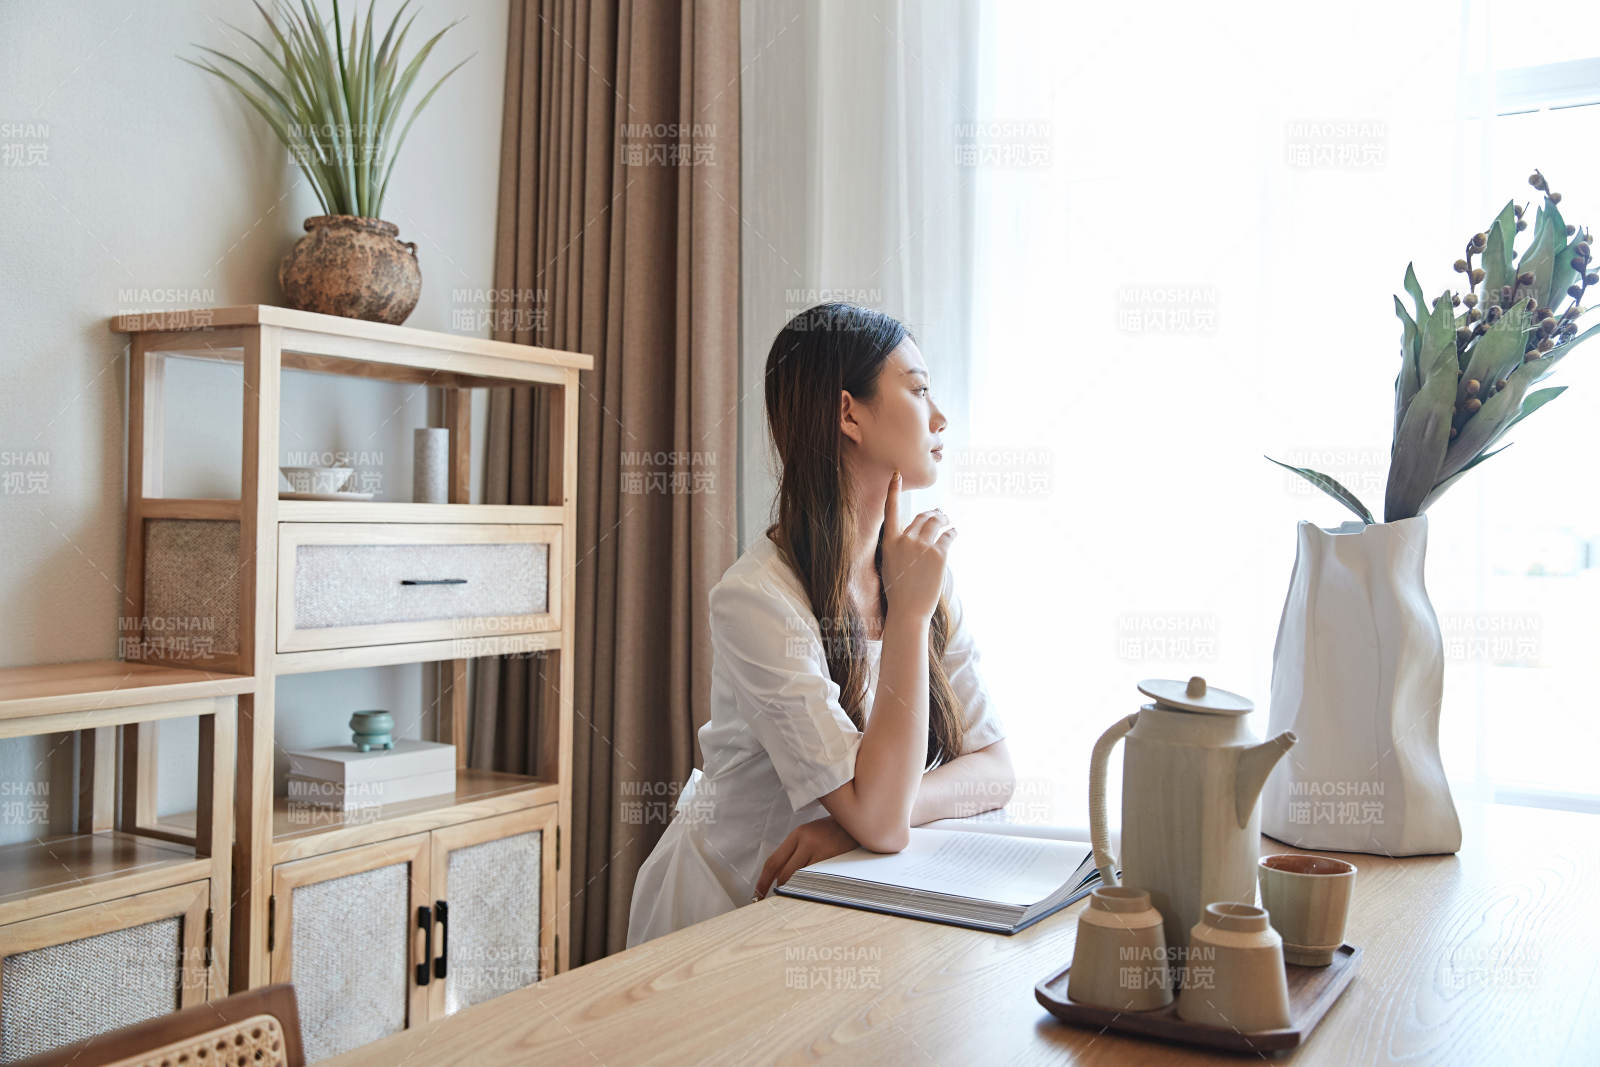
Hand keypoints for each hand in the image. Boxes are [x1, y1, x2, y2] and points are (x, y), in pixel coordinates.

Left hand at [754, 815, 859, 898]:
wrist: (859, 822)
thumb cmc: (833, 831)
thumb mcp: (810, 833)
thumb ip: (795, 851)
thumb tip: (779, 876)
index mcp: (798, 834)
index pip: (773, 862)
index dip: (762, 881)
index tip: (758, 893)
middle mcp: (807, 841)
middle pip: (784, 874)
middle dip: (781, 889)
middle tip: (780, 898)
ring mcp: (821, 852)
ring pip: (800, 880)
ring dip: (797, 889)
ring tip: (799, 893)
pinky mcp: (834, 861)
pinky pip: (817, 881)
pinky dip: (812, 888)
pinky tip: (815, 890)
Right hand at [880, 469, 954, 621]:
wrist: (908, 611)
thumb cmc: (899, 591)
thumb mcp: (891, 564)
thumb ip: (900, 546)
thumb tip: (918, 532)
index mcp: (889, 542)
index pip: (890, 511)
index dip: (893, 491)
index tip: (897, 474)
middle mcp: (905, 540)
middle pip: (921, 517)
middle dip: (932, 513)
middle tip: (939, 514)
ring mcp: (922, 546)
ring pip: (935, 522)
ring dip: (943, 519)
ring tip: (947, 520)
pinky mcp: (939, 554)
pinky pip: (948, 536)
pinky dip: (952, 533)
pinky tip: (954, 533)